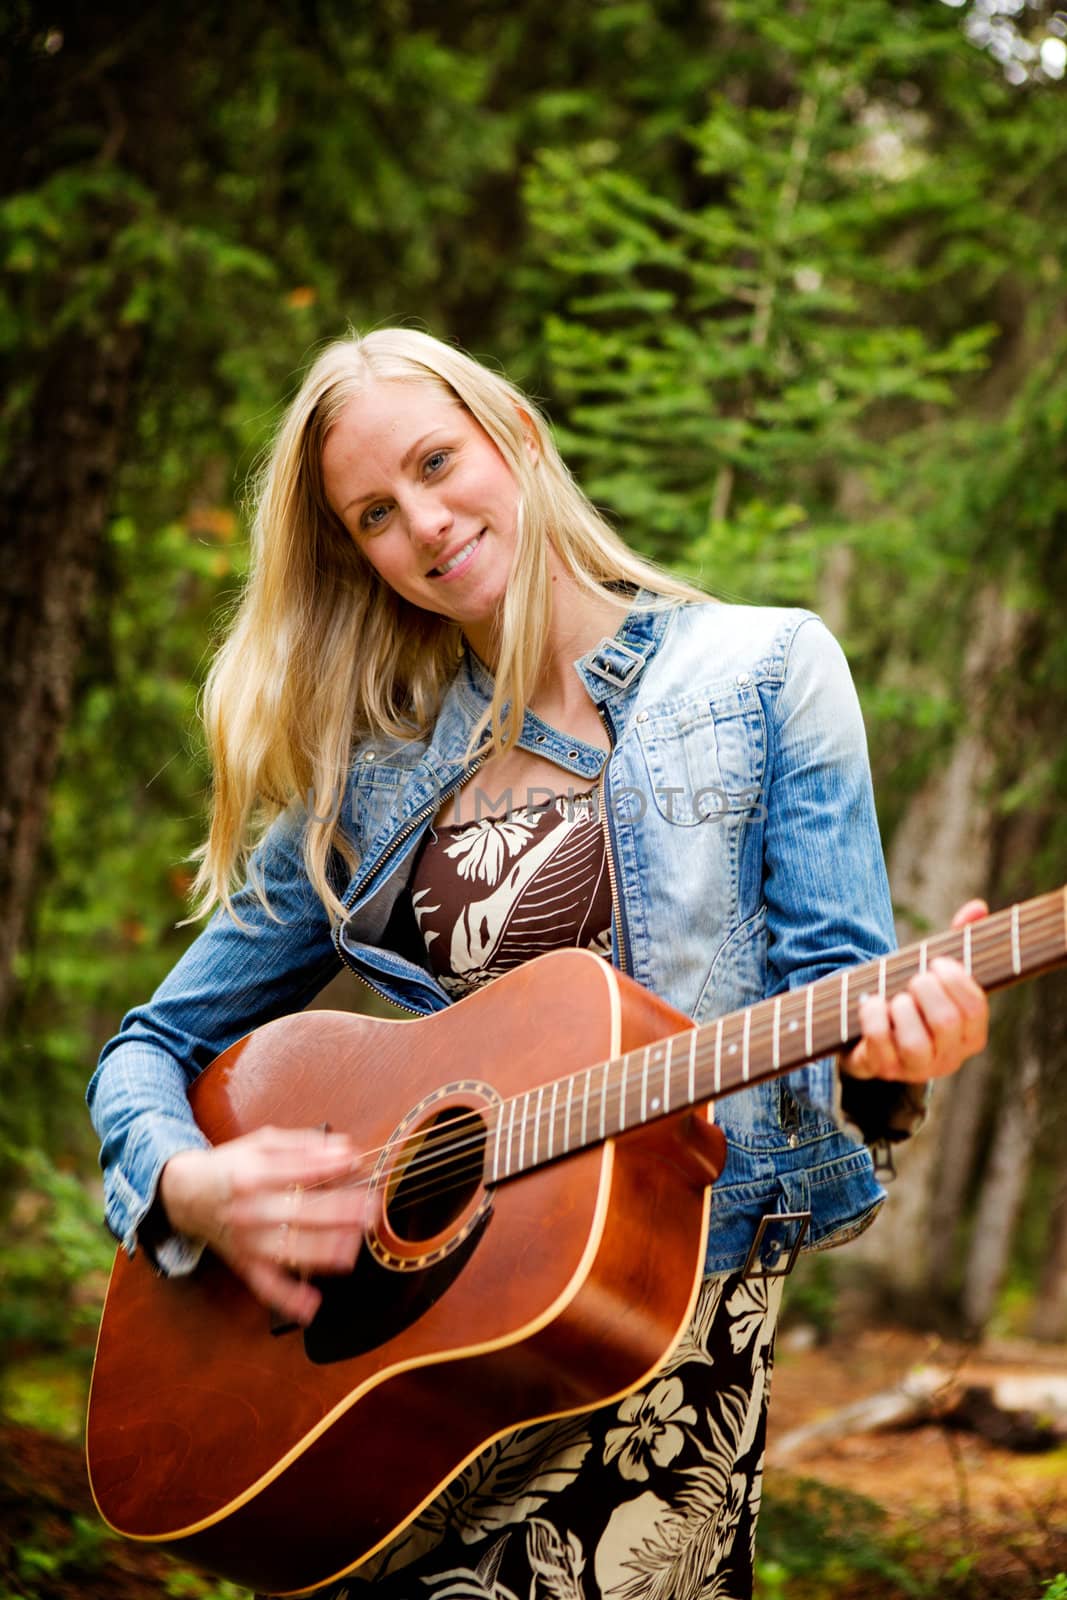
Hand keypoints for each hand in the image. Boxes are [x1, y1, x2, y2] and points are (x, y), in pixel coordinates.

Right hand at [160, 1126, 366, 1325]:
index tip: (356, 1163)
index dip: (330, 1167)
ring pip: (288, 1250)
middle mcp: (248, 1210)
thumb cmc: (231, 1166)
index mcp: (252, 1174)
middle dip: (339, 1211)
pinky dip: (287, 1300)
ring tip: (353, 1245)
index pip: (297, 1171)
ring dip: (324, 1250)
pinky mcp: (245, 1264)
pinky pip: (266, 1287)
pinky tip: (312, 1306)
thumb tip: (344, 1148)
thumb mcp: (263, 1143)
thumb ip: (305, 1144)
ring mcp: (247, 1241)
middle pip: (298, 1212)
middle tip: (370, 1208)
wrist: (186, 1194)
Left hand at [840, 900, 989, 1083]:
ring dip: (901, 1008)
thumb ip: (958, 942)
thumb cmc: (913, 999)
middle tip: (914, 978)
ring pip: (916, 1042)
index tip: (937, 962)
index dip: (955, 979)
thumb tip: (977, 907)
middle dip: (926, 989)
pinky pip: (879, 1044)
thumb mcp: (935, 973)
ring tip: (896, 997)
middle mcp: (947, 1057)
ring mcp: (914, 1068)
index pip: (975, 1008)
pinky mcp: (881, 1068)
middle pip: (946, 1022)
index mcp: (969, 1035)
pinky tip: (870, 1002)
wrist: (870, 1035)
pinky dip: (873, 1016)